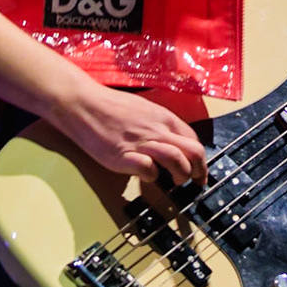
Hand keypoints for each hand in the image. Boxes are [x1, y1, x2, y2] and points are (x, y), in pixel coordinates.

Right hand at [53, 81, 207, 185]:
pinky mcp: (124, 156)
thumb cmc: (111, 107)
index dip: (201, 160)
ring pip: (177, 160)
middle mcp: (157, 130)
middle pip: (193, 152)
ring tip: (175, 181)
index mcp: (164, 118)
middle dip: (199, 171)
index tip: (200, 172)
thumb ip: (161, 126)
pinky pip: (148, 170)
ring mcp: (141, 143)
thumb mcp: (145, 110)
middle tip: (196, 182)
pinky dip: (151, 177)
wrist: (84, 104)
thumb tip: (174, 143)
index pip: (194, 141)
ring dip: (181, 175)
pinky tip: (145, 176)